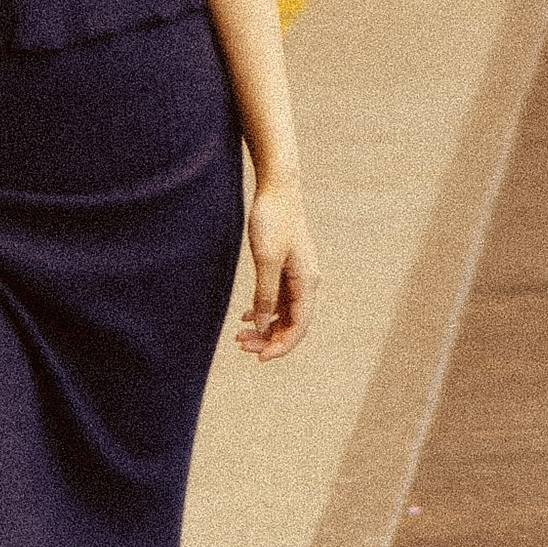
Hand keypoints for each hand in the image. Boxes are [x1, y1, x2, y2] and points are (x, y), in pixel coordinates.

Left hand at [237, 179, 316, 360]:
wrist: (278, 188)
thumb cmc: (273, 220)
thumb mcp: (266, 260)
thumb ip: (265, 295)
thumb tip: (263, 326)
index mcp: (307, 282)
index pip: (299, 326)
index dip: (281, 346)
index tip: (258, 358)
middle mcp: (306, 282)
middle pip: (292, 323)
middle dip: (269, 339)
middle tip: (240, 345)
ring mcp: (297, 275)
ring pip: (284, 313)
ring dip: (265, 327)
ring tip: (240, 336)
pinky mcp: (286, 268)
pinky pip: (279, 299)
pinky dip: (264, 311)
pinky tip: (247, 316)